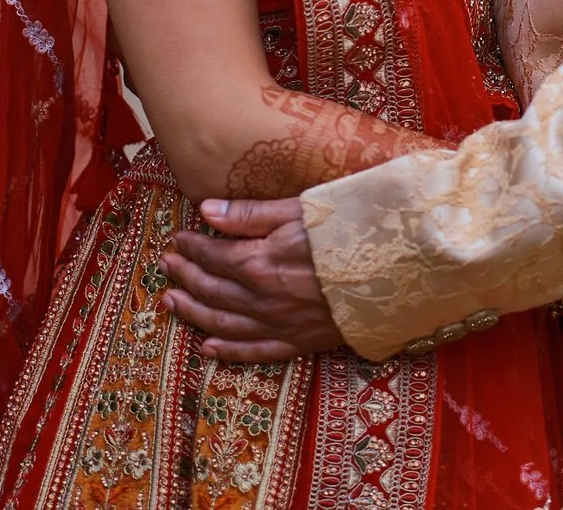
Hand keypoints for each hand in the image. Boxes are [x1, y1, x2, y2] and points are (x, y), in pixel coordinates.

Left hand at [162, 197, 348, 362]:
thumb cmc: (350, 231)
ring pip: (223, 323)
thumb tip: (206, 210)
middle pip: (211, 289)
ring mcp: (279, 325)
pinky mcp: (299, 342)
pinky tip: (209, 348)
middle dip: (185, 276)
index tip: (177, 239)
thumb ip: (250, 214)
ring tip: (171, 302)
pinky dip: (228, 351)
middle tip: (167, 265)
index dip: (192, 246)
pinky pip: (255, 352)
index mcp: (259, 263)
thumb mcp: (300, 210)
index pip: (213, 255)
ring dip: (193, 313)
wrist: (396, 270)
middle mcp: (262, 300)